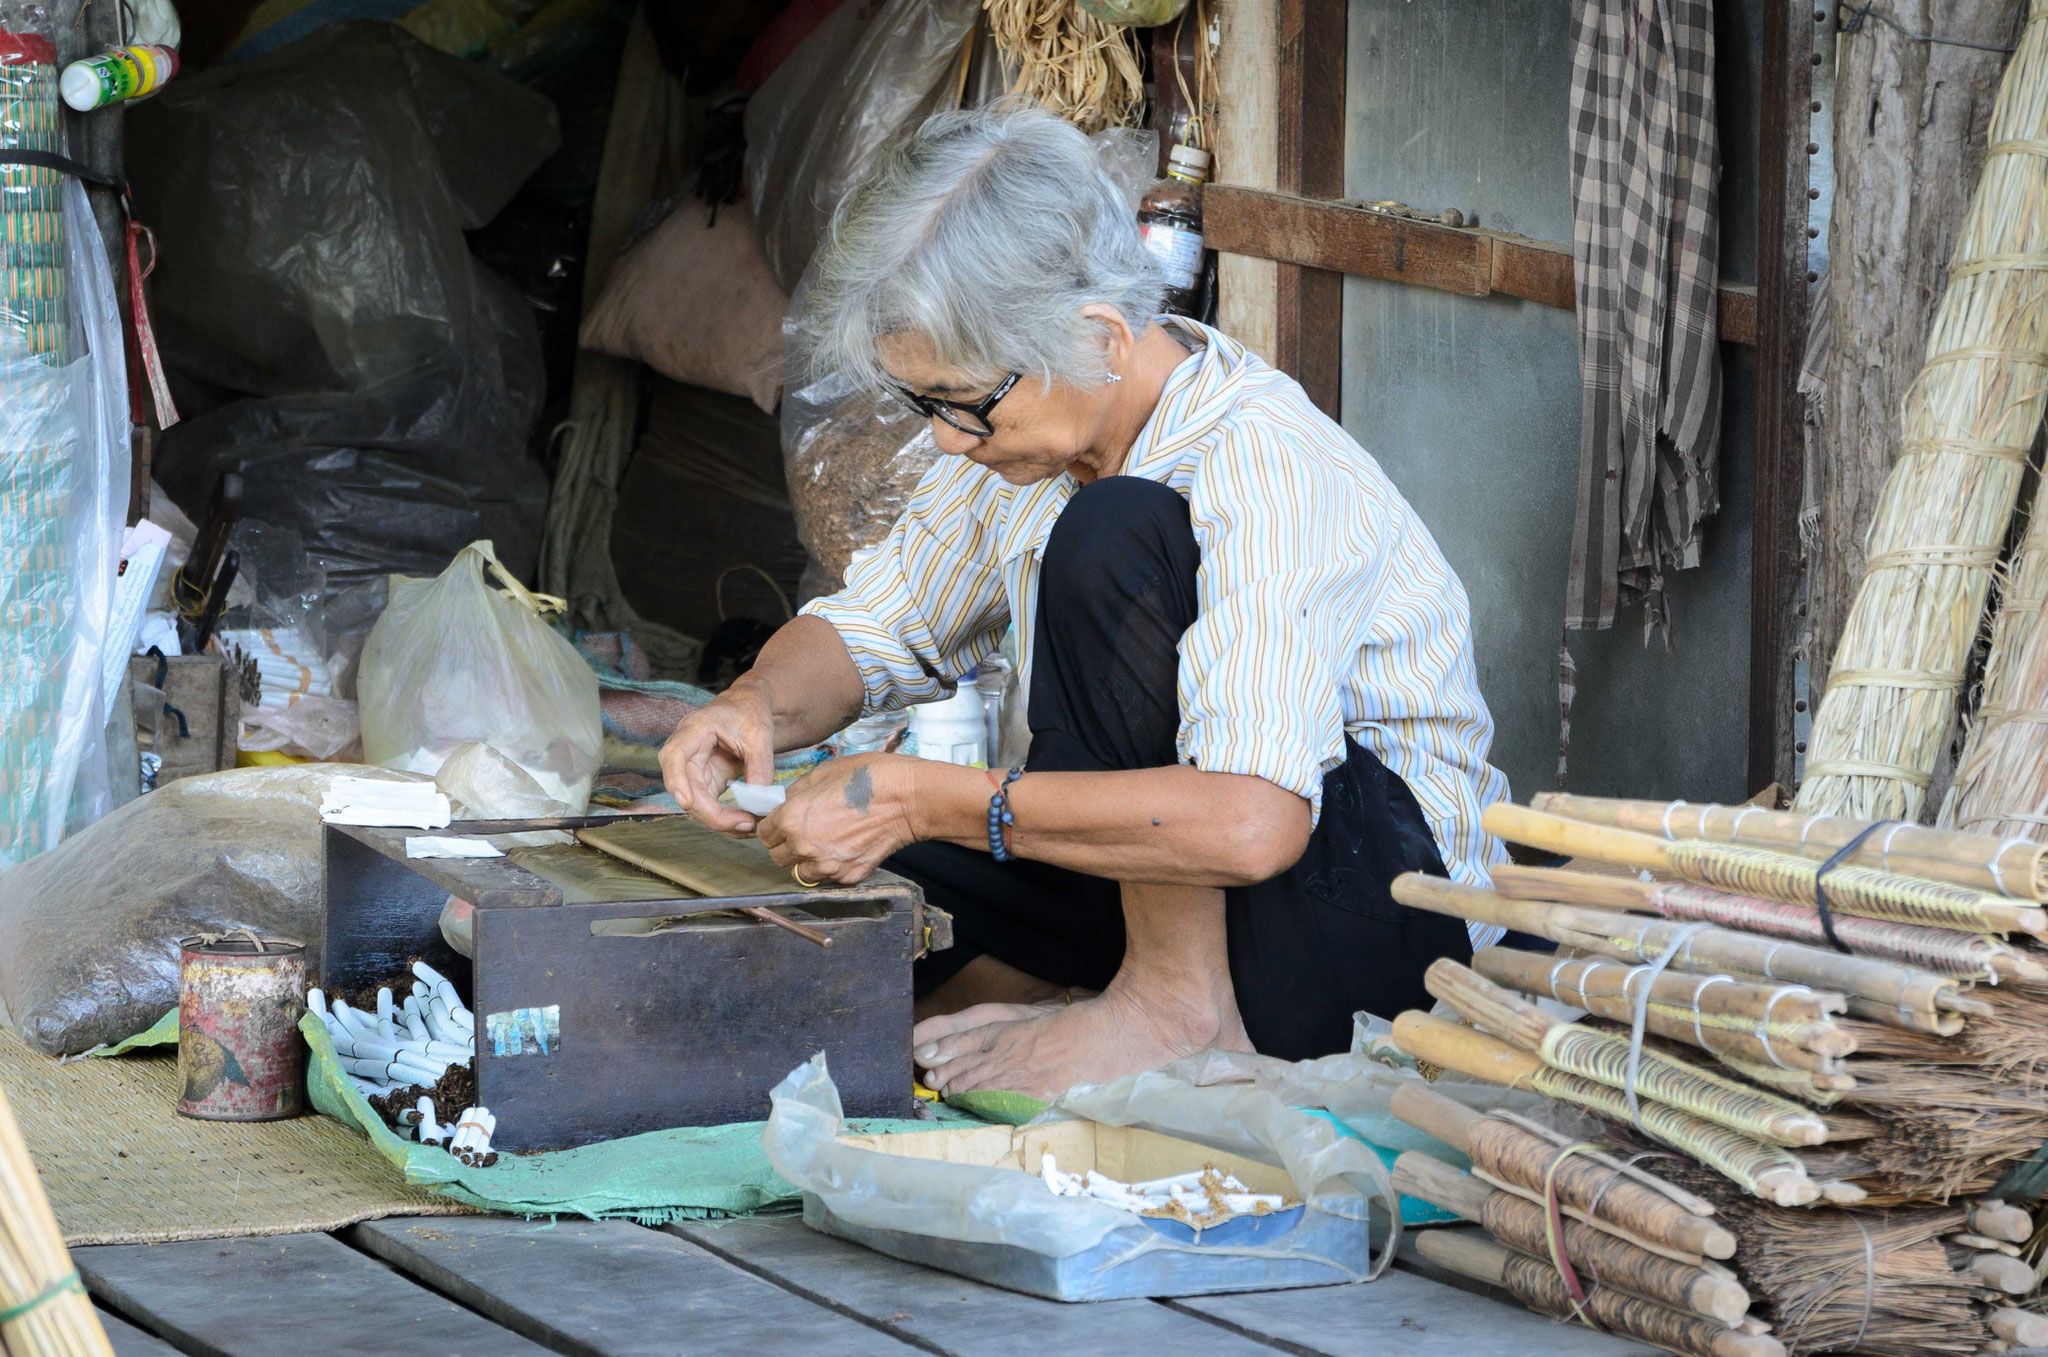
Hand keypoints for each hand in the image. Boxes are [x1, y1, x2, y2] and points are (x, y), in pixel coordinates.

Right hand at [658, 687, 774, 834]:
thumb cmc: (749, 713)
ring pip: (694, 803)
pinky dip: (724, 818)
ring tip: (750, 824)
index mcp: (694, 729)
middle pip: (685, 788)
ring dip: (718, 820)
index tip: (686, 802)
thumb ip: (760, 767)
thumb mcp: (760, 736)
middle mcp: (686, 751)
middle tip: (745, 823)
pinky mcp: (704, 782)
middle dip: (711, 813)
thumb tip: (759, 802)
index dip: (676, 780)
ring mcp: (693, 769)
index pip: (674, 756)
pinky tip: (745, 821)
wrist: (748, 708)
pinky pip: (707, 805)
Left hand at [757, 753, 918, 884]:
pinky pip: (828, 877)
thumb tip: (788, 802)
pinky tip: (845, 848)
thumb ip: (797, 791)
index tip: (781, 823)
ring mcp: (827, 866)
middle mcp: (804, 847)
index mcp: (792, 820)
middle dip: (786, 844)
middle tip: (803, 831)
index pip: (764, 834)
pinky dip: (832, 866)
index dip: (772, 826)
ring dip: (806, 860)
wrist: (906, 799)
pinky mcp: (848, 876)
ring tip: (824, 842)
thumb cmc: (868, 778)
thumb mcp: (823, 772)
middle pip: (777, 857)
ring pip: (801, 872)